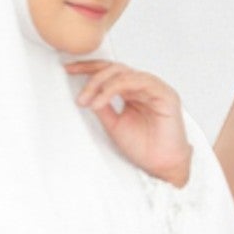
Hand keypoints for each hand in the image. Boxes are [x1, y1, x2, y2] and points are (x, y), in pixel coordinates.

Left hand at [66, 62, 191, 185]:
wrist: (161, 165)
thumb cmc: (145, 149)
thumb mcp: (113, 123)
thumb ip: (103, 106)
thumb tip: (88, 92)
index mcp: (133, 92)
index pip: (109, 72)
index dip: (88, 68)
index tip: (69, 70)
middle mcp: (144, 87)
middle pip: (114, 69)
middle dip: (92, 78)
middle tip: (81, 95)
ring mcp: (154, 88)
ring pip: (122, 73)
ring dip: (101, 84)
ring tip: (89, 99)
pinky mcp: (164, 93)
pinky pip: (136, 80)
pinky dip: (115, 87)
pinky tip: (103, 98)